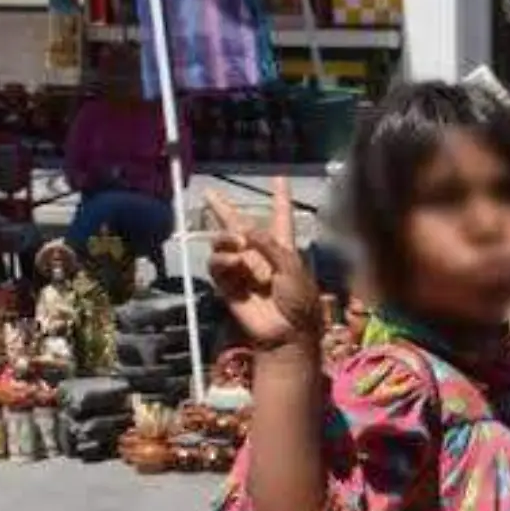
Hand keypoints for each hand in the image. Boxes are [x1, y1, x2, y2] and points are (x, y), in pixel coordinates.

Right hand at [206, 179, 320, 351]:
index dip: (281, 197)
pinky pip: (217, 265)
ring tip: (236, 243)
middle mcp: (260, 255)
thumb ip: (270, 245)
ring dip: (226, 238)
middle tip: (210, 194)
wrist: (286, 333)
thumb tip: (246, 230)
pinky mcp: (228, 285)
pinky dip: (222, 260)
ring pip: (223, 244)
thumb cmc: (299, 301)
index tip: (281, 177)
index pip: (281, 217)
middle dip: (224, 210)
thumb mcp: (293, 268)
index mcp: (283, 249)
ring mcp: (242, 269)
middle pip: (239, 226)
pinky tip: (233, 262)